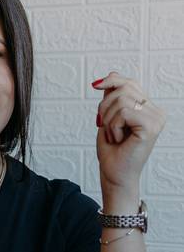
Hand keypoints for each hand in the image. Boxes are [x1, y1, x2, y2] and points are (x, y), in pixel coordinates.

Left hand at [92, 72, 165, 190]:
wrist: (114, 175)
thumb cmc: (112, 151)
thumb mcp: (108, 118)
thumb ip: (112, 98)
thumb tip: (110, 76)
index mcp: (149, 109)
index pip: (130, 83)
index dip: (111, 81)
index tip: (94, 85)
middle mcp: (156, 112)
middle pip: (124, 88)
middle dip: (105, 106)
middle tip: (104, 126)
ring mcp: (156, 119)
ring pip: (122, 100)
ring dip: (108, 120)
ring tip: (113, 136)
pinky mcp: (151, 127)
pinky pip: (123, 113)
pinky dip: (113, 126)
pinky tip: (118, 139)